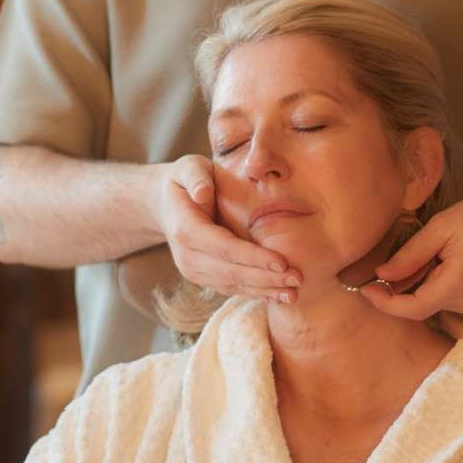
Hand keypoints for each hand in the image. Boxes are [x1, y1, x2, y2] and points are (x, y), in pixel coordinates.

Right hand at [154, 155, 302, 302]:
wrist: (165, 204)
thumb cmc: (184, 181)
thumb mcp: (187, 168)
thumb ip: (195, 178)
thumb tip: (202, 193)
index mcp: (186, 230)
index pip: (224, 248)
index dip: (254, 257)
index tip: (282, 262)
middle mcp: (188, 257)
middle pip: (231, 272)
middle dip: (266, 278)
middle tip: (297, 279)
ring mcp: (194, 271)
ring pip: (233, 285)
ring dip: (264, 290)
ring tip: (293, 294)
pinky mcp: (203, 278)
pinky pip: (231, 288)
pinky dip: (256, 292)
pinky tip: (278, 295)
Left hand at [357, 188, 462, 319]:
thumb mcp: (441, 226)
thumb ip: (410, 255)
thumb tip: (381, 276)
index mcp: (461, 281)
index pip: (415, 308)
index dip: (386, 303)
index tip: (365, 289)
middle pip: (422, 306)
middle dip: (403, 288)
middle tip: (400, 257)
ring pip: (433, 305)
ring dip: (420, 285)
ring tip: (433, 254)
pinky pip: (446, 302)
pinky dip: (434, 287)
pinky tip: (443, 263)